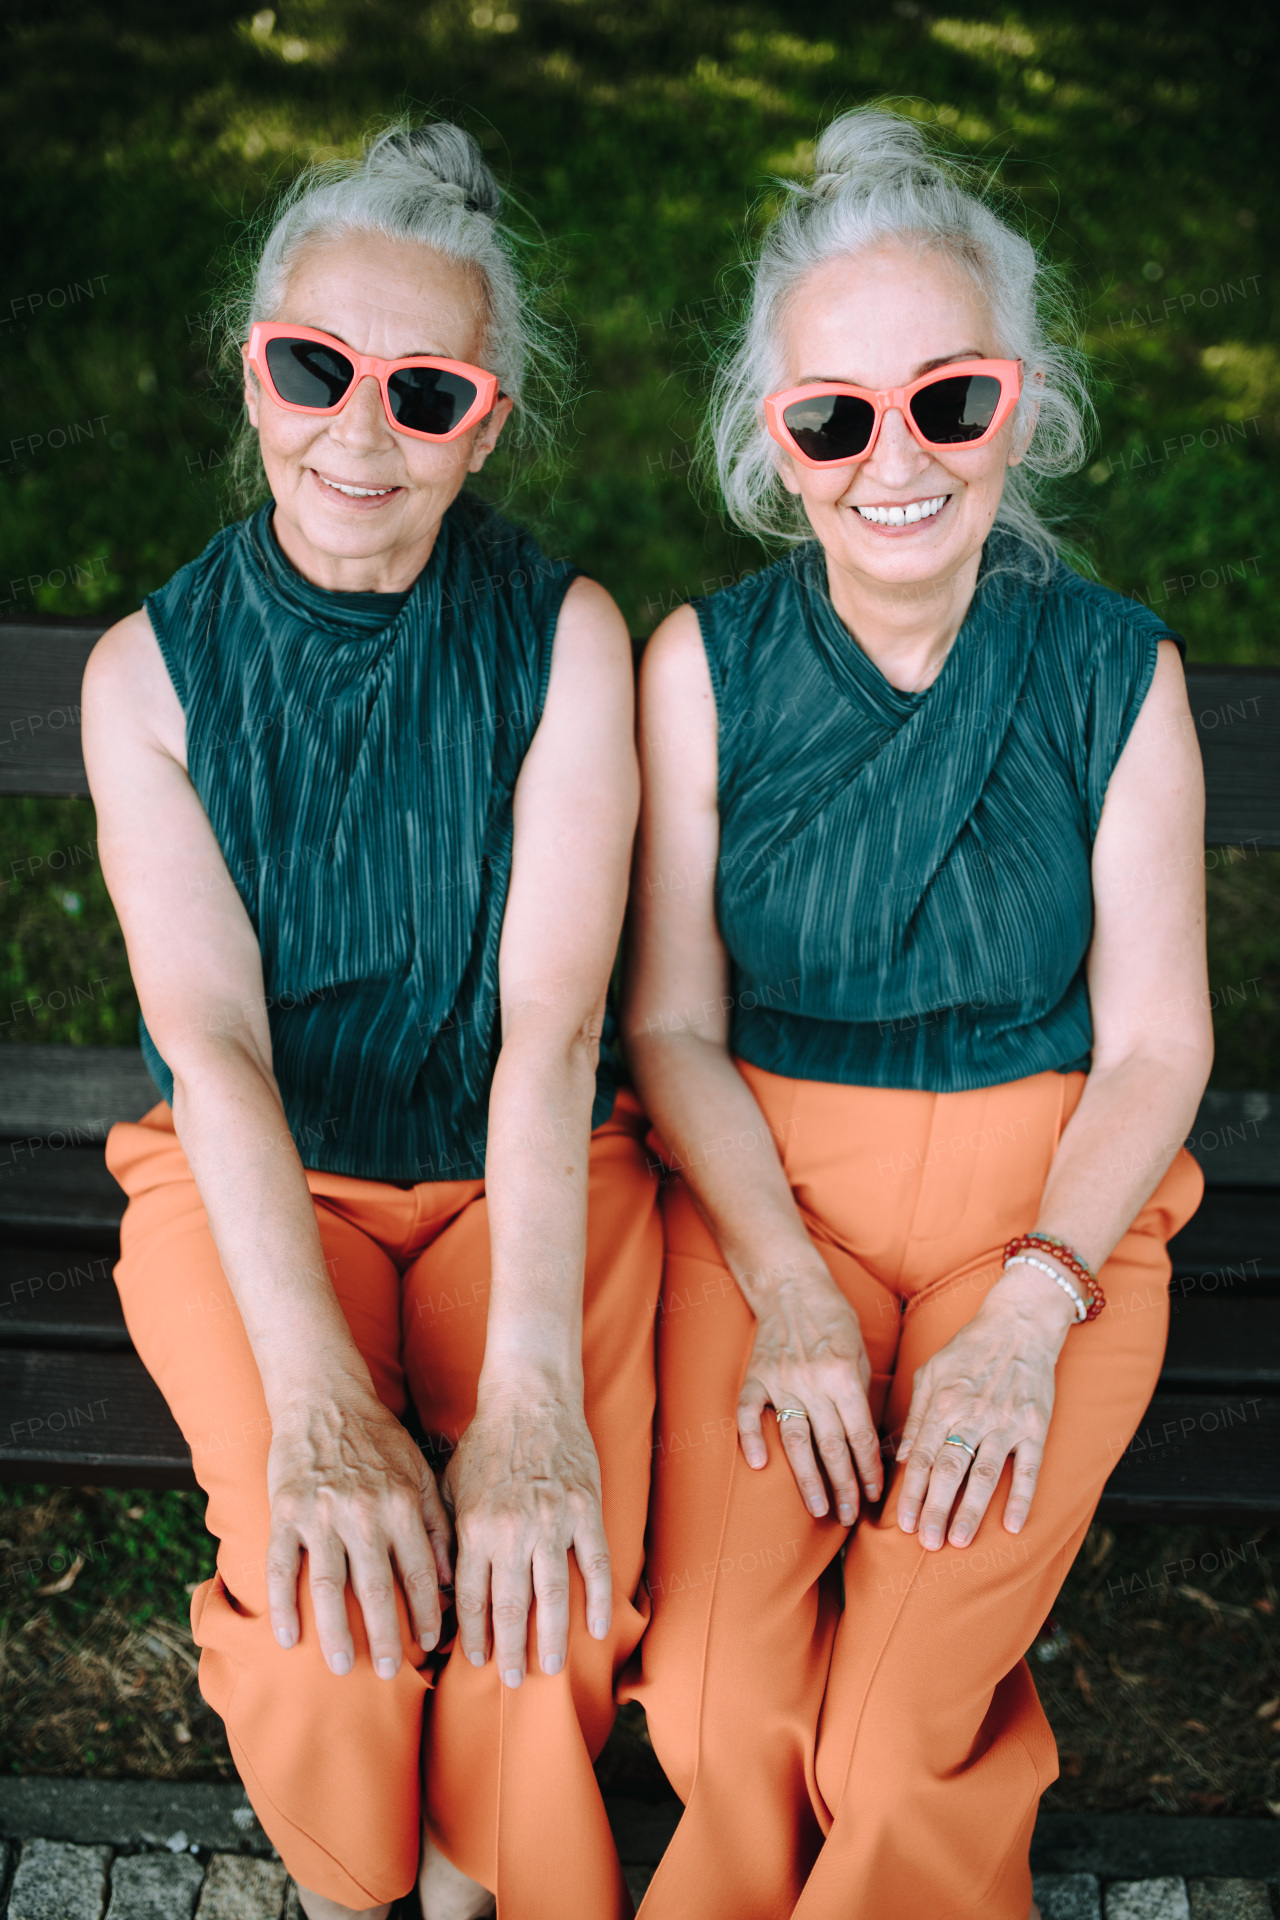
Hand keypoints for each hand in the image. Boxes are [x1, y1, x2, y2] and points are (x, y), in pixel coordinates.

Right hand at [265, 1379, 453, 1677]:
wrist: (325, 1398)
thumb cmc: (378, 1438)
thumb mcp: (421, 1472)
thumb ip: (438, 1524)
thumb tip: (452, 1578)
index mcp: (403, 1504)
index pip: (420, 1572)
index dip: (427, 1613)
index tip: (432, 1645)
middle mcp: (365, 1513)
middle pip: (377, 1589)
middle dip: (386, 1637)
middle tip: (387, 1672)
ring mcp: (322, 1514)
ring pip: (330, 1586)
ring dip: (337, 1632)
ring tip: (342, 1666)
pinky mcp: (286, 1512)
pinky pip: (283, 1567)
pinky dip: (284, 1605)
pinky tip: (288, 1638)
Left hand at [444, 1381, 610, 1687]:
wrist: (530, 1397)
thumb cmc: (486, 1442)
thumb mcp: (451, 1488)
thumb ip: (447, 1538)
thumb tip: (442, 1588)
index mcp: (475, 1528)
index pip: (472, 1600)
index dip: (473, 1636)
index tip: (474, 1661)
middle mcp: (513, 1532)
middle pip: (511, 1608)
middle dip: (510, 1650)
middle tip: (513, 1680)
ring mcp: (554, 1523)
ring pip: (553, 1596)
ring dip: (551, 1638)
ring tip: (549, 1666)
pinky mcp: (587, 1510)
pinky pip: (595, 1566)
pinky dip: (598, 1600)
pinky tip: (598, 1627)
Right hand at [736, 1262, 882, 1524]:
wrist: (792, 1286)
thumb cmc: (833, 1318)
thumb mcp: (861, 1353)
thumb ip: (861, 1396)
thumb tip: (866, 1443)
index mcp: (843, 1375)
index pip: (859, 1434)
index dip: (868, 1469)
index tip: (873, 1497)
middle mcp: (812, 1381)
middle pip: (831, 1445)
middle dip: (843, 1485)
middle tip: (848, 1517)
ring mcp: (780, 1380)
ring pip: (795, 1439)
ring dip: (808, 1478)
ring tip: (819, 1508)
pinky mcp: (755, 1377)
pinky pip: (749, 1413)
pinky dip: (750, 1438)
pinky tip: (758, 1465)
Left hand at [894, 1271, 1075, 1549]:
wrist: (1019, 1325)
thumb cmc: (968, 1350)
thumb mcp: (930, 1373)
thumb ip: (916, 1415)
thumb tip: (901, 1457)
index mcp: (943, 1403)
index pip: (922, 1457)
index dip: (911, 1492)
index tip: (902, 1523)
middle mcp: (972, 1415)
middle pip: (949, 1469)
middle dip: (936, 1509)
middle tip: (926, 1542)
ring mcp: (1006, 1422)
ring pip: (985, 1474)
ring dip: (972, 1510)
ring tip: (960, 1540)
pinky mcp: (1035, 1426)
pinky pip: (1028, 1467)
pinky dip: (1021, 1497)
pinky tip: (1014, 1526)